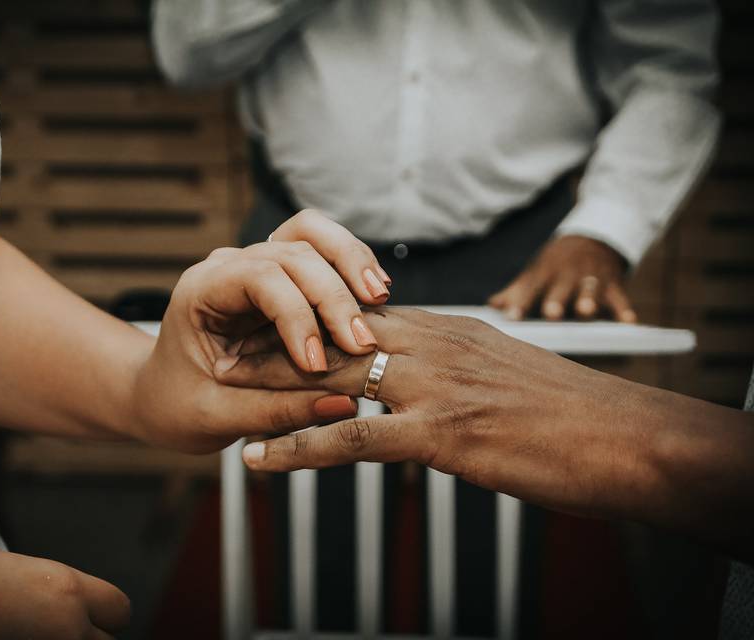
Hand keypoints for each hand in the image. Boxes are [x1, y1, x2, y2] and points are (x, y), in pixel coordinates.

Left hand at [129, 209, 390, 452]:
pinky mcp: (281, 277)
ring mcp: (256, 264)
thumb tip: (342, 405)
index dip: (297, 315)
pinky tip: (373, 295)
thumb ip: (276, 411)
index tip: (318, 364)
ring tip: (379, 299)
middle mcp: (228, 267)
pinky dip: (349, 265)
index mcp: (200, 292)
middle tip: (363, 344)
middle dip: (333, 295)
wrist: (162, 396)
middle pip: (293, 252)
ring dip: (349, 263)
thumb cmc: (179, 405)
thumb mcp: (217, 417)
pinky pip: (321, 251)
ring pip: (311, 236)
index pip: (259, 278)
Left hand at [215, 307, 659, 519]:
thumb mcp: (508, 375)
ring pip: (332, 377)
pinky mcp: (441, 433)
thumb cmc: (573, 414)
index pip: (362, 319)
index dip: (310, 323)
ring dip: (272, 387)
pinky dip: (297, 447)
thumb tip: (430, 384)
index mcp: (450, 330)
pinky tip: (259, 457)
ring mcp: (435, 387)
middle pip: (335, 336)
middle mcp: (435, 347)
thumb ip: (461, 370)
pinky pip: (351, 437)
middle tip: (226, 350)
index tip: (269, 330)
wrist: (627, 437)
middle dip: (276, 343)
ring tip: (222, 393)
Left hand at [488, 235, 635, 321]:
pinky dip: (625, 309)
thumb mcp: (536, 274)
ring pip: (591, 289)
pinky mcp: (614, 284)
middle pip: (561, 287)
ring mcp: (592, 278)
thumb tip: (491, 305)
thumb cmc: (556, 266)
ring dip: (588, 299)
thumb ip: (516, 291)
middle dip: (557, 298)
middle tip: (551, 313)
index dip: (521, 301)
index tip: (511, 316)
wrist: (591, 239)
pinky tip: (628, 322)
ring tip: (585, 311)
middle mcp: (568, 274)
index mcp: (545, 273)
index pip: (530, 287)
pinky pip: (620, 297)